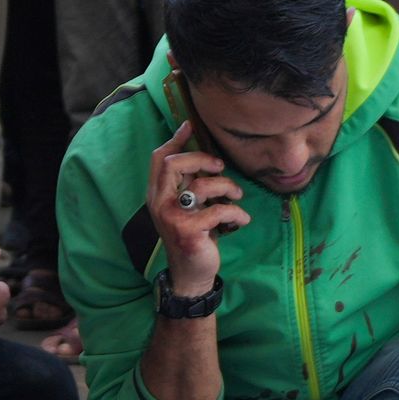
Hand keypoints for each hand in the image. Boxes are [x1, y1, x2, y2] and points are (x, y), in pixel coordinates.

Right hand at [147, 119, 246, 293]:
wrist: (191, 274)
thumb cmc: (194, 236)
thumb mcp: (187, 207)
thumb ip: (188, 184)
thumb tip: (204, 156)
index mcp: (157, 195)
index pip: (159, 159)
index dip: (175, 139)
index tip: (190, 124)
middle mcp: (159, 204)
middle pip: (173, 164)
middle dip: (202, 159)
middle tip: (220, 167)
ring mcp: (172, 218)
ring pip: (203, 186)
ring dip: (227, 187)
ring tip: (237, 196)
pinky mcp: (189, 232)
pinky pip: (219, 211)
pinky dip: (236, 214)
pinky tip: (241, 220)